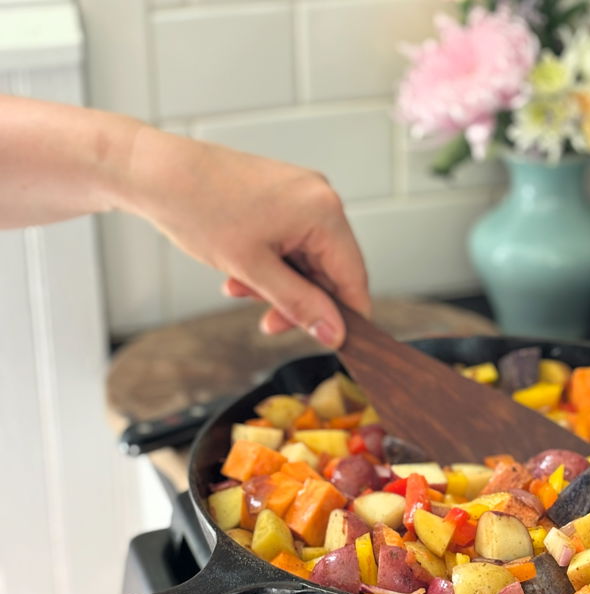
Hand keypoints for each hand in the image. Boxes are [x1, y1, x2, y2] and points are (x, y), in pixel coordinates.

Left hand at [123, 127, 369, 347]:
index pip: (353, 278)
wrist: (156, 173)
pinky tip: (241, 271)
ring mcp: (302, 195)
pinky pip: (292, 242)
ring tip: (239, 288)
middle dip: (299, 300)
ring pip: (308, 260)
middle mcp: (321, 198)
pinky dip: (271, 264)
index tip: (330, 343)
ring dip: (279, 285)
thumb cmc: (199, 210)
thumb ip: (300, 305)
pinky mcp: (284, 196)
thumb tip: (334, 334)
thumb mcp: (254, 270)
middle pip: (331, 271)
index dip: (345, 316)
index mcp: (323, 212)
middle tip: (268, 322)